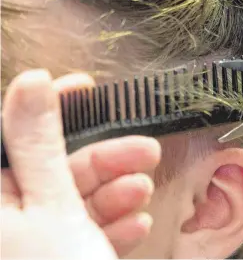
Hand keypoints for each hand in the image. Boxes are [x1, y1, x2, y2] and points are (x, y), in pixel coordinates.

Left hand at [1, 70, 160, 257]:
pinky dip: (113, 226)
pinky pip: (86, 232)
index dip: (51, 106)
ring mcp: (36, 241)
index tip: (86, 86)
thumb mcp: (53, 206)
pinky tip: (137, 224)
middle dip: (105, 160)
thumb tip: (32, 83)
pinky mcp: (64, 257)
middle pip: (56, 169)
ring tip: (143, 192)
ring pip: (77, 201)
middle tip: (146, 151)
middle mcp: (8, 218)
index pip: (15, 134)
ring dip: (117, 194)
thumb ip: (40, 145)